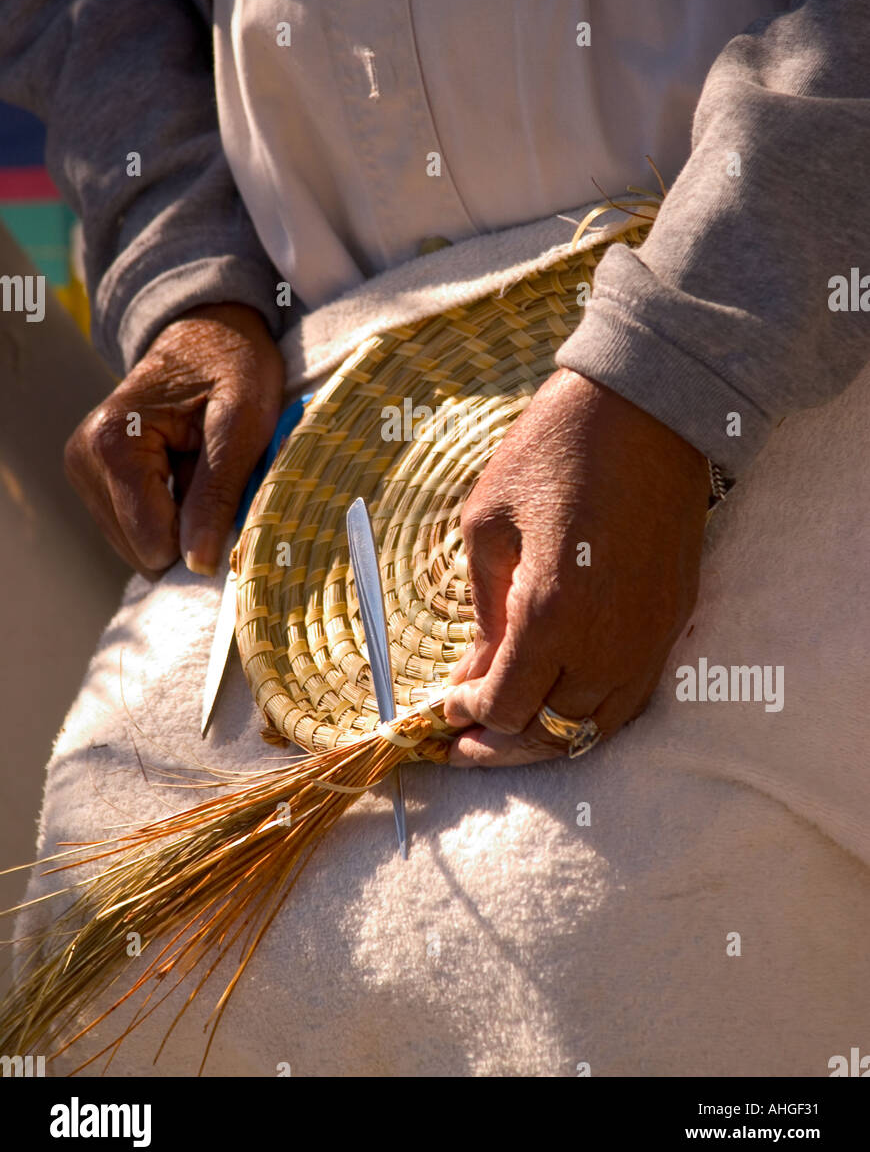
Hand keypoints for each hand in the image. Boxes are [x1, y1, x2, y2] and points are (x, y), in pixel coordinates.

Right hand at [64, 303, 284, 577]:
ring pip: (138, 546)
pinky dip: (168, 513)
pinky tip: (184, 473)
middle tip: (215, 478)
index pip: (153, 543)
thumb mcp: (242, 423)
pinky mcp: (93, 478)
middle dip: (189, 528)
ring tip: (199, 470)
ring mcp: (83, 470)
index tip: (232, 499)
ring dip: (180, 521)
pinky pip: (135, 529)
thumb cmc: (233, 366)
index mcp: (113, 445)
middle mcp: (84, 459)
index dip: (201, 537)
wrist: (209, 331)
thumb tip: (199, 564)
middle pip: (142, 551)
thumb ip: (218, 495)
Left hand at [442, 369, 708, 765]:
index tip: (446, 705)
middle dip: (501, 743)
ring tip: (510, 730)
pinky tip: (562, 699)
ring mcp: (650, 635)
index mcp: (552, 611)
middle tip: (465, 742)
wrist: (647, 408)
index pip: (506, 705)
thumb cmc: (554, 451)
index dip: (468, 716)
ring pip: (598, 726)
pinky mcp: (675, 620)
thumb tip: (472, 672)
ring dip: (550, 736)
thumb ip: (482, 612)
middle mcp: (609, 639)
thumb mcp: (487, 523)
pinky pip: (634, 696)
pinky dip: (592, 712)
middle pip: (552, 732)